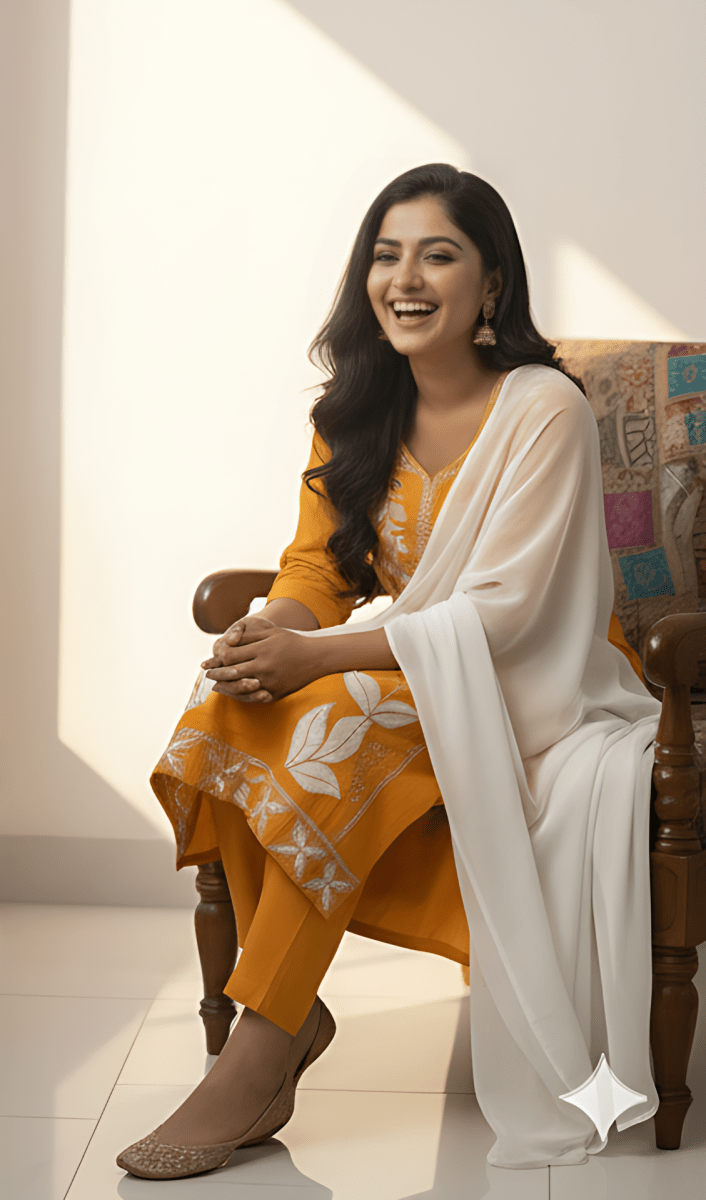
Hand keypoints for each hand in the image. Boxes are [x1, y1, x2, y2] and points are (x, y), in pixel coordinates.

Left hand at [201, 615, 319, 702]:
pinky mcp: (276, 694)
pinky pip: (254, 698)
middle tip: (207, 674)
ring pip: (241, 688)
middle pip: (233, 673)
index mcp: (262, 650)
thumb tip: (227, 642)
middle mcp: (264, 667)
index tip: (211, 660)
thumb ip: (249, 637)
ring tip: (216, 686)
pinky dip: (241, 696)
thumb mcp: (271, 633)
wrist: (317, 657)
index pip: (232, 656)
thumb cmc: (292, 641)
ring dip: (226, 688)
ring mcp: (271, 683)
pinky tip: (234, 694)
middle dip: (217, 674)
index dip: (218, 658)